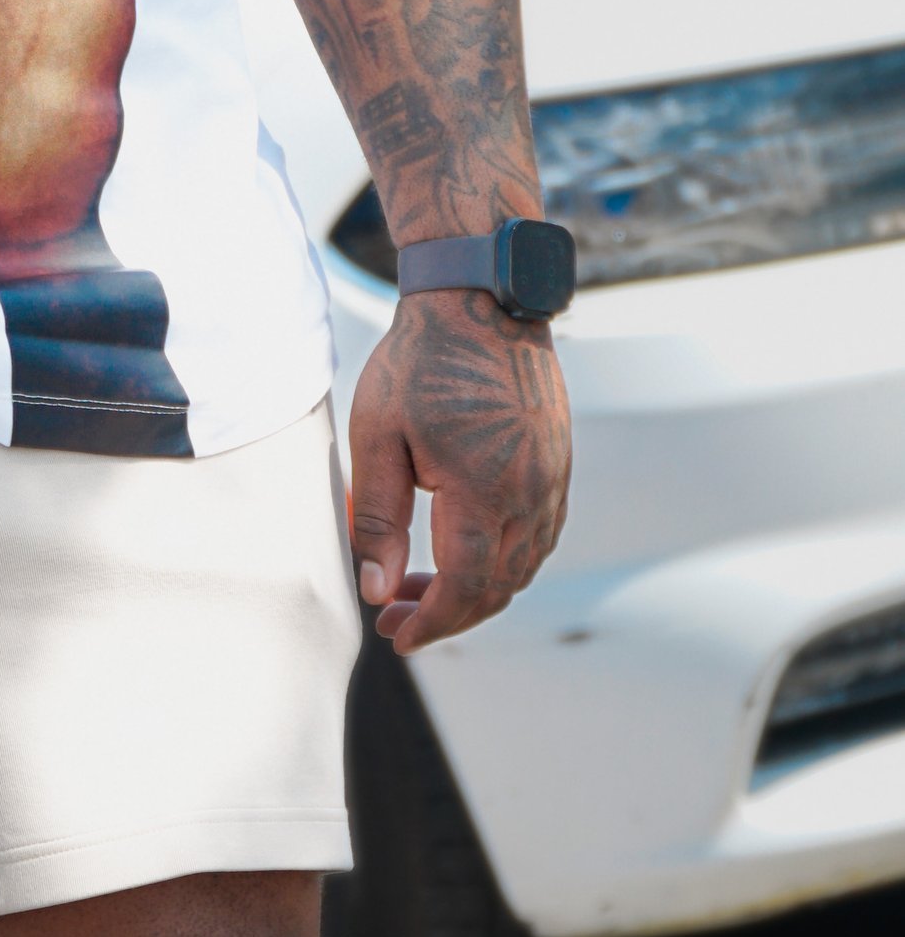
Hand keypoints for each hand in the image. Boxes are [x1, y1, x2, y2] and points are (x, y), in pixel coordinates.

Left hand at [347, 289, 570, 650]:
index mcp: (483, 490)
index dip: (432, 621)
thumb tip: (376, 587)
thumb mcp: (378, 436)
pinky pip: (540, 536)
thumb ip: (378, 518)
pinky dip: (504, 562)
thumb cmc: (421, 363)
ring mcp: (553, 480)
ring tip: (419, 588)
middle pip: (499, 588)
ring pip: (524, 567)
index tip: (397, 635)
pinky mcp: (559, 466)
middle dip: (448, 615)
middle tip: (397, 620)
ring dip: (476, 592)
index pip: (466, 587)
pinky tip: (463, 555)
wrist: (483, 301)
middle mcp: (531, 493)